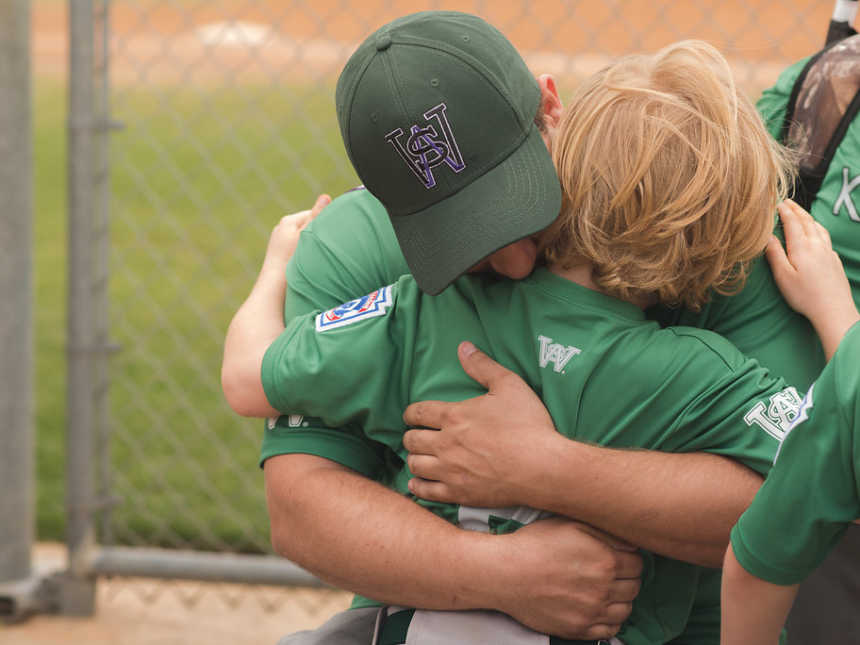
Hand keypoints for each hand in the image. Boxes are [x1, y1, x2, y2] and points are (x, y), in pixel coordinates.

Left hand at [262, 194, 330, 268]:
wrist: (274, 287)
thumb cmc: (292, 260)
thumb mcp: (307, 235)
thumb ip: (317, 216)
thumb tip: (326, 196)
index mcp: (288, 221)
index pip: (313, 214)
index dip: (325, 222)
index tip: (333, 233)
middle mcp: (281, 228)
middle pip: (307, 226)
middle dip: (317, 233)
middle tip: (327, 246)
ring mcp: (278, 242)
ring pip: (302, 238)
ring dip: (310, 244)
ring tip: (316, 255)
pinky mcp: (279, 254)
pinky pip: (296, 248)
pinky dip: (303, 253)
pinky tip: (307, 262)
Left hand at [403, 341, 562, 507]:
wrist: (542, 467)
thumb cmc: (528, 425)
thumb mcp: (509, 385)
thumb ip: (483, 366)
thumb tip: (463, 347)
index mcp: (453, 416)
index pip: (417, 412)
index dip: (411, 413)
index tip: (412, 416)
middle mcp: (445, 443)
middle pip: (411, 439)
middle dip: (411, 436)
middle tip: (418, 436)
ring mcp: (450, 470)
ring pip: (415, 465)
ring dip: (414, 459)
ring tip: (420, 457)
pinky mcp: (458, 493)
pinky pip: (425, 491)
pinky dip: (417, 486)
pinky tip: (419, 483)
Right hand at [494, 517, 641, 638]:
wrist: (505, 573)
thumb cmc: (534, 544)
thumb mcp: (570, 524)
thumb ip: (605, 533)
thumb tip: (630, 543)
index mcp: (605, 560)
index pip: (638, 563)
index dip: (630, 558)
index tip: (619, 557)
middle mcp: (603, 588)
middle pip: (634, 587)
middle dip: (627, 578)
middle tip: (611, 572)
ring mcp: (591, 612)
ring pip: (626, 610)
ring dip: (621, 599)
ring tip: (606, 590)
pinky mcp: (578, 628)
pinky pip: (610, 630)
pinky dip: (610, 620)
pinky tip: (599, 608)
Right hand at [766, 199, 858, 358]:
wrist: (834, 309)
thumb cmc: (804, 296)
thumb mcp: (783, 276)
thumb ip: (775, 254)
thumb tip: (767, 237)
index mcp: (802, 247)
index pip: (792, 222)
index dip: (784, 211)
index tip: (776, 202)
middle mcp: (817, 245)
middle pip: (807, 221)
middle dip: (796, 209)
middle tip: (787, 201)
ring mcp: (828, 252)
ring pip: (818, 227)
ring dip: (808, 217)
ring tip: (801, 213)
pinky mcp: (834, 260)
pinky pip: (825, 237)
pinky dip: (817, 229)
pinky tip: (816, 233)